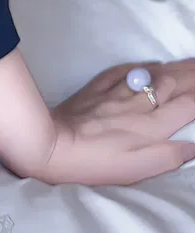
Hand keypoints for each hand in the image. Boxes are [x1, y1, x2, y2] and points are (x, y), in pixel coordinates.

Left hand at [43, 58, 194, 184]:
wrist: (52, 144)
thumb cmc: (97, 163)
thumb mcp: (138, 169)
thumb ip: (170, 156)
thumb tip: (194, 146)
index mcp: (155, 125)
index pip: (191, 104)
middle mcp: (142, 103)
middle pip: (178, 82)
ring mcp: (120, 91)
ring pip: (157, 73)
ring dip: (179, 67)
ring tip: (194, 63)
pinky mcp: (100, 86)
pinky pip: (128, 70)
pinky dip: (146, 65)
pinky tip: (153, 64)